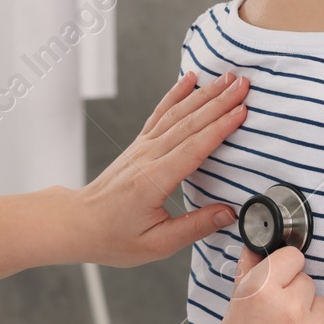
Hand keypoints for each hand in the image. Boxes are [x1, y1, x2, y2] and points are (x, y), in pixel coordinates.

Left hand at [71, 71, 248, 266]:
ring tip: (227, 79)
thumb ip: (195, 227)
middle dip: (219, 102)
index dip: (219, 128)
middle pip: (189, 123)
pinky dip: (176, 93)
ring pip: (176, 114)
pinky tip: (189, 79)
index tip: (242, 111)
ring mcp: (141, 147)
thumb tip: (229, 213)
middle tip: (244, 85)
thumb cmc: (114, 237)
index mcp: (153, 181)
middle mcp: (147, 157)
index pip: (192, 148)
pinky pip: (160, 113)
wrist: (79, 223)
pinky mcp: (139, 145)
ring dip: (204, 94)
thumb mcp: (157, 244)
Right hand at [198, 246, 323, 323]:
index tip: (277, 283)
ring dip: (310, 318)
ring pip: (323, 306)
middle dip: (294, 296)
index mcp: (262, 292)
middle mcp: (292, 307)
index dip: (283, 270)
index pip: (291, 257)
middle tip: (275, 323)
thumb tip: (256, 248)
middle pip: (307, 282)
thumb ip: (249, 276)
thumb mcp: (233, 314)